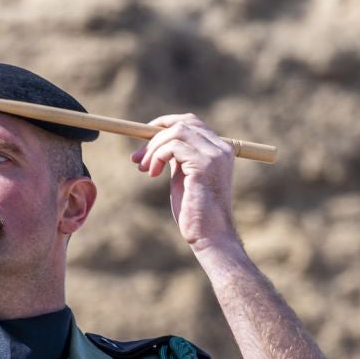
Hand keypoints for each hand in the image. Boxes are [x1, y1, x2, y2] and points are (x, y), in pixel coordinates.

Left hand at [131, 114, 239, 251]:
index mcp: (219, 150)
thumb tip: (158, 145)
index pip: (192, 122)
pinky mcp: (204, 165)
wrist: (209, 236)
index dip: (165, 124)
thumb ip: (178, 159)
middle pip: (184, 123)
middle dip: (155, 136)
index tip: (145, 136)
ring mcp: (214, 155)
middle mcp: (221, 149)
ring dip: (154, 148)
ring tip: (145, 169)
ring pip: (177, 131)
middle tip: (138, 158)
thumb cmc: (195, 213)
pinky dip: (158, 156)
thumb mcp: (184, 178)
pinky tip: (154, 173)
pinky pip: (173, 146)